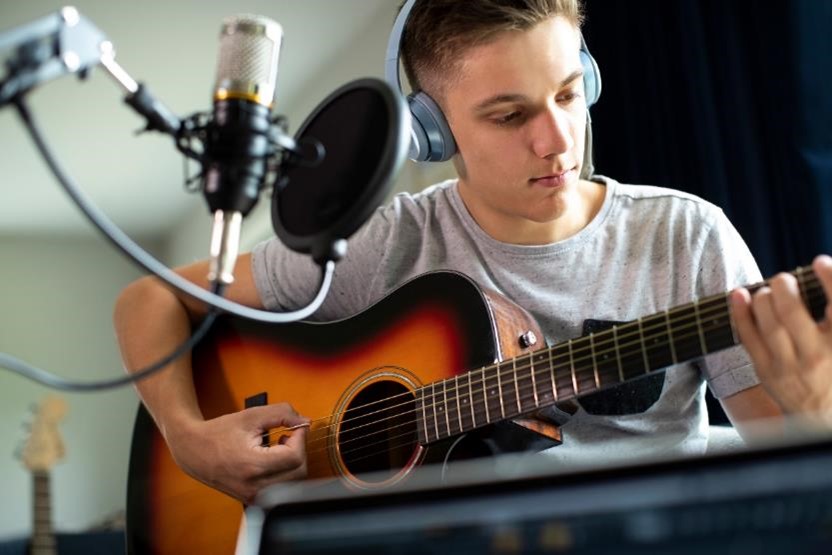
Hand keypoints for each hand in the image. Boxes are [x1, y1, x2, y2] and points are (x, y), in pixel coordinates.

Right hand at [165, 402, 308, 502]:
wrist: (193, 451)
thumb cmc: (220, 432)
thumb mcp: (252, 415)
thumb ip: (282, 414)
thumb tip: (306, 423)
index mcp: (252, 466)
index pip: (295, 457)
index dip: (300, 438)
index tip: (293, 427)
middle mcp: (254, 488)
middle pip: (299, 471)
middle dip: (298, 449)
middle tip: (286, 435)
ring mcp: (254, 497)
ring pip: (294, 482)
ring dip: (293, 461)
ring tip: (277, 446)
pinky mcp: (254, 500)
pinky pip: (283, 488)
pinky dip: (285, 472)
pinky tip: (272, 458)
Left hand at [731, 255, 831, 422]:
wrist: (822, 418)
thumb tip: (822, 270)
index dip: (831, 281)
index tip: (819, 261)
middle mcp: (817, 357)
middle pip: (794, 315)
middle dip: (784, 289)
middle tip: (782, 278)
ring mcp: (790, 367)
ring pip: (769, 325)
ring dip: (764, 299)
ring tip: (768, 289)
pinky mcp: (767, 372)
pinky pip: (749, 338)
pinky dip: (741, 313)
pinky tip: (738, 295)